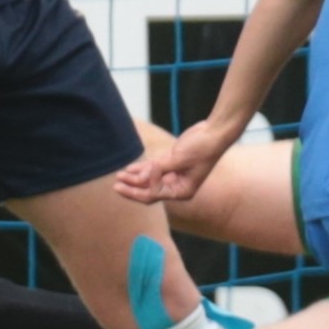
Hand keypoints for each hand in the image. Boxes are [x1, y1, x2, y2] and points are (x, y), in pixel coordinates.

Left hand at [114, 119, 238, 205]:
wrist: (213, 133)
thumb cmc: (202, 148)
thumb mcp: (179, 159)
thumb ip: (158, 169)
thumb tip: (139, 177)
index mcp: (182, 191)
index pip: (155, 194)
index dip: (146, 184)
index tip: (151, 167)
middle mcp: (177, 186)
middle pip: (149, 192)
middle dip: (132, 188)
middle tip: (115, 185)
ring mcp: (173, 175)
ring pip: (148, 181)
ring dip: (133, 178)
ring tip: (118, 175)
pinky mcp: (171, 164)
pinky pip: (152, 170)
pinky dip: (141, 169)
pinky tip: (128, 169)